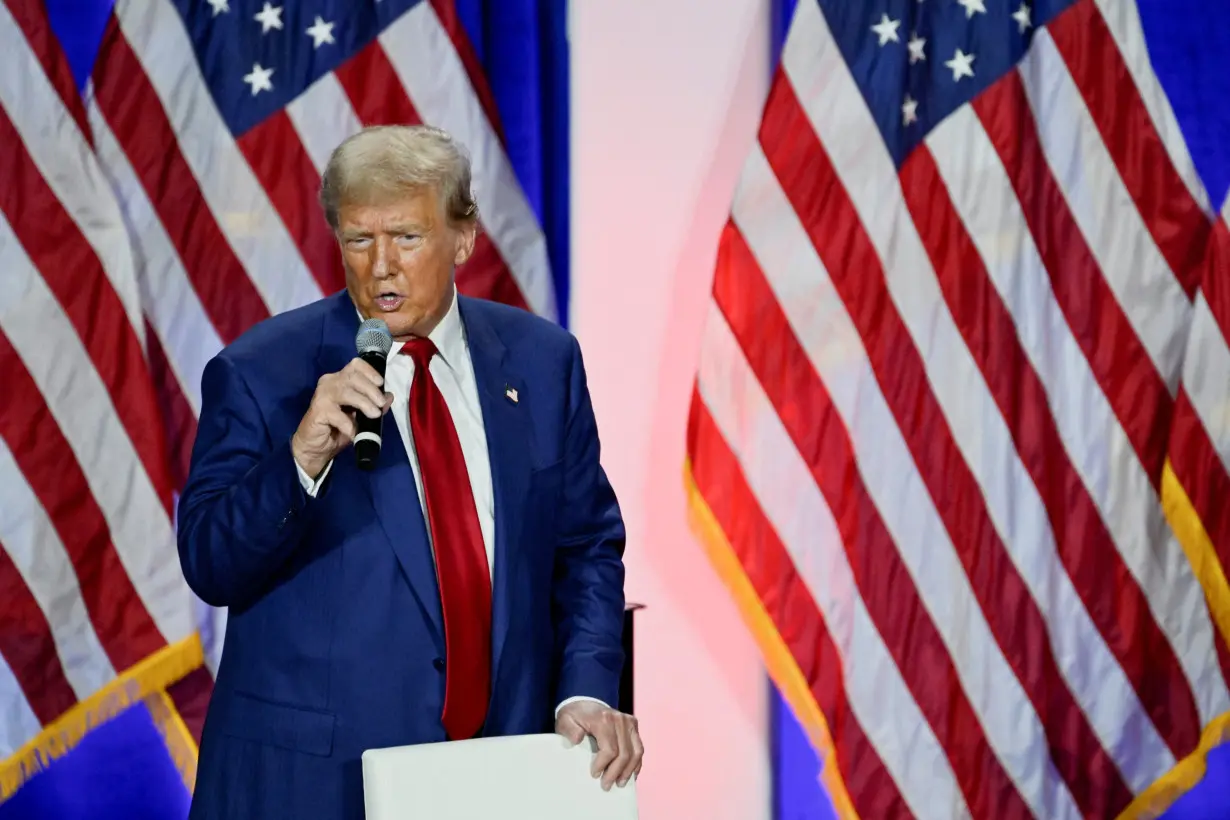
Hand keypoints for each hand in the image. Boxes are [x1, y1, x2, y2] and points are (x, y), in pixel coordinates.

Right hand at [291, 358, 392, 476]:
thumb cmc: (338, 428)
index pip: (355, 365)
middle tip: (380, 404)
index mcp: (340, 379)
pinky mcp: (317, 410)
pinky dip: (348, 424)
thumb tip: (389, 396)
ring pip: (345, 392)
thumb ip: (374, 405)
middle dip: (371, 390)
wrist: (317, 446)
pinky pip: (336, 414)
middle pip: (353, 377)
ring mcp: (322, 395)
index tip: (381, 383)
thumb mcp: (361, 417)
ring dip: (363, 403)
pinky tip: (354, 432)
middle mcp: (330, 383)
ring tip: (374, 414)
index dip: (369, 371)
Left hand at [555, 700, 642, 790]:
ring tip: (620, 783)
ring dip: (628, 770)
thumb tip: (577, 739)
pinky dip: (636, 763)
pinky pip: (639, 747)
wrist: (585, 701)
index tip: (595, 775)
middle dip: (616, 772)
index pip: (610, 749)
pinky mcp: (633, 725)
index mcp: (603, 719)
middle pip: (624, 753)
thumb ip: (569, 729)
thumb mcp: (565, 720)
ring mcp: (629, 721)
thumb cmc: (575, 715)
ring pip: (636, 752)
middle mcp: (619, 719)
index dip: (603, 765)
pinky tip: (630, 774)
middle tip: (606, 785)